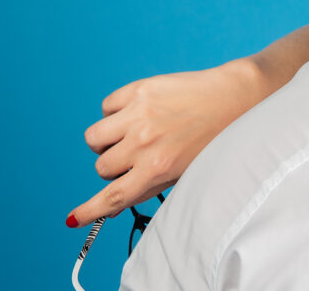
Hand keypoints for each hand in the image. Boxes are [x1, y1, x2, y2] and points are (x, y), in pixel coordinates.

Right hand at [66, 59, 264, 225]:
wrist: (235, 99)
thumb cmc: (213, 141)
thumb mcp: (184, 172)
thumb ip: (148, 186)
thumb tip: (112, 203)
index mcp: (158, 169)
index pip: (113, 196)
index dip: (90, 211)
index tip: (73, 218)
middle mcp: (144, 143)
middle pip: (102, 167)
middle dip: (114, 166)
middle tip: (137, 157)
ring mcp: (138, 114)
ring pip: (94, 138)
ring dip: (106, 141)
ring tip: (131, 135)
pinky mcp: (138, 90)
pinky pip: (106, 107)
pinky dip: (115, 113)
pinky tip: (139, 112)